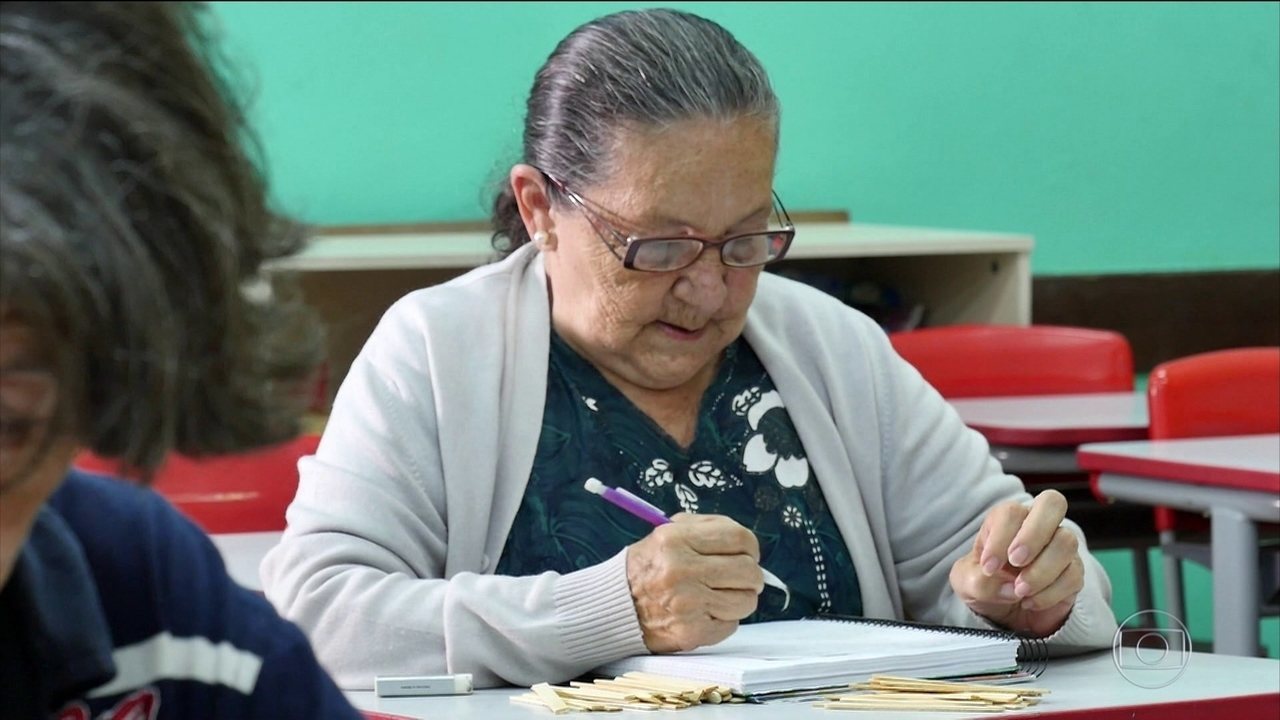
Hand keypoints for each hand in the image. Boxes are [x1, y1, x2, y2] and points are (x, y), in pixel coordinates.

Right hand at [626, 513, 763, 652]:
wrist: (616, 607)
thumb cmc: (648, 568)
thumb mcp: (667, 533)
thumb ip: (706, 529)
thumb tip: (747, 544)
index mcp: (676, 540)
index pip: (739, 538)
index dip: (750, 546)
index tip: (747, 553)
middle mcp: (681, 570)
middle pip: (748, 571)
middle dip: (750, 575)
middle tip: (739, 577)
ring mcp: (687, 604)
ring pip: (746, 601)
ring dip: (740, 598)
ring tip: (721, 595)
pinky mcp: (691, 632)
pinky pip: (731, 625)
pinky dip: (724, 619)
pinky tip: (706, 612)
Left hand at [949, 490, 1083, 637]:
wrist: (1005, 611)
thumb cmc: (984, 583)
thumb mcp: (967, 583)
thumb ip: (977, 581)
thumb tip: (1006, 586)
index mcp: (1007, 519)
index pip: (1012, 512)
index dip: (1001, 538)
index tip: (989, 567)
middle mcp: (1038, 525)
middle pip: (1053, 503)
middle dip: (1033, 534)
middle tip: (1016, 562)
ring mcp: (1060, 547)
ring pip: (1066, 542)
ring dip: (1041, 570)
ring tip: (1019, 591)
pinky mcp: (1074, 572)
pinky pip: (1073, 575)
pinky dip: (1050, 593)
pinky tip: (1030, 603)